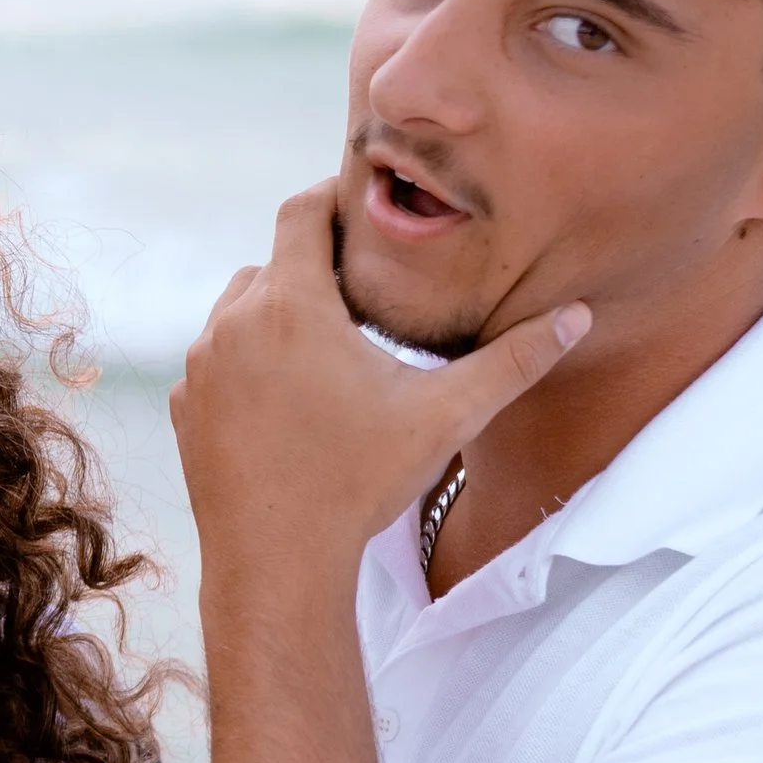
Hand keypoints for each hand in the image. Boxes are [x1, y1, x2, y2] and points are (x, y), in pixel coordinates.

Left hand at [169, 181, 587, 589]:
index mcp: (291, 305)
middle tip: (363, 290)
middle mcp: (232, 323)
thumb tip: (576, 317)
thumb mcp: (445, 417)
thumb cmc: (360, 485)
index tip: (368, 212)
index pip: (302, 209)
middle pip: (274, 260)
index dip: (336, 198)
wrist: (278, 563)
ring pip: (239, 308)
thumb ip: (513, 361)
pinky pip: (216, 358)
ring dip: (278, 314)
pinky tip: (289, 395)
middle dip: (315, 267)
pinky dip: (248, 361)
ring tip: (327, 343)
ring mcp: (200, 366)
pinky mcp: (186, 405)